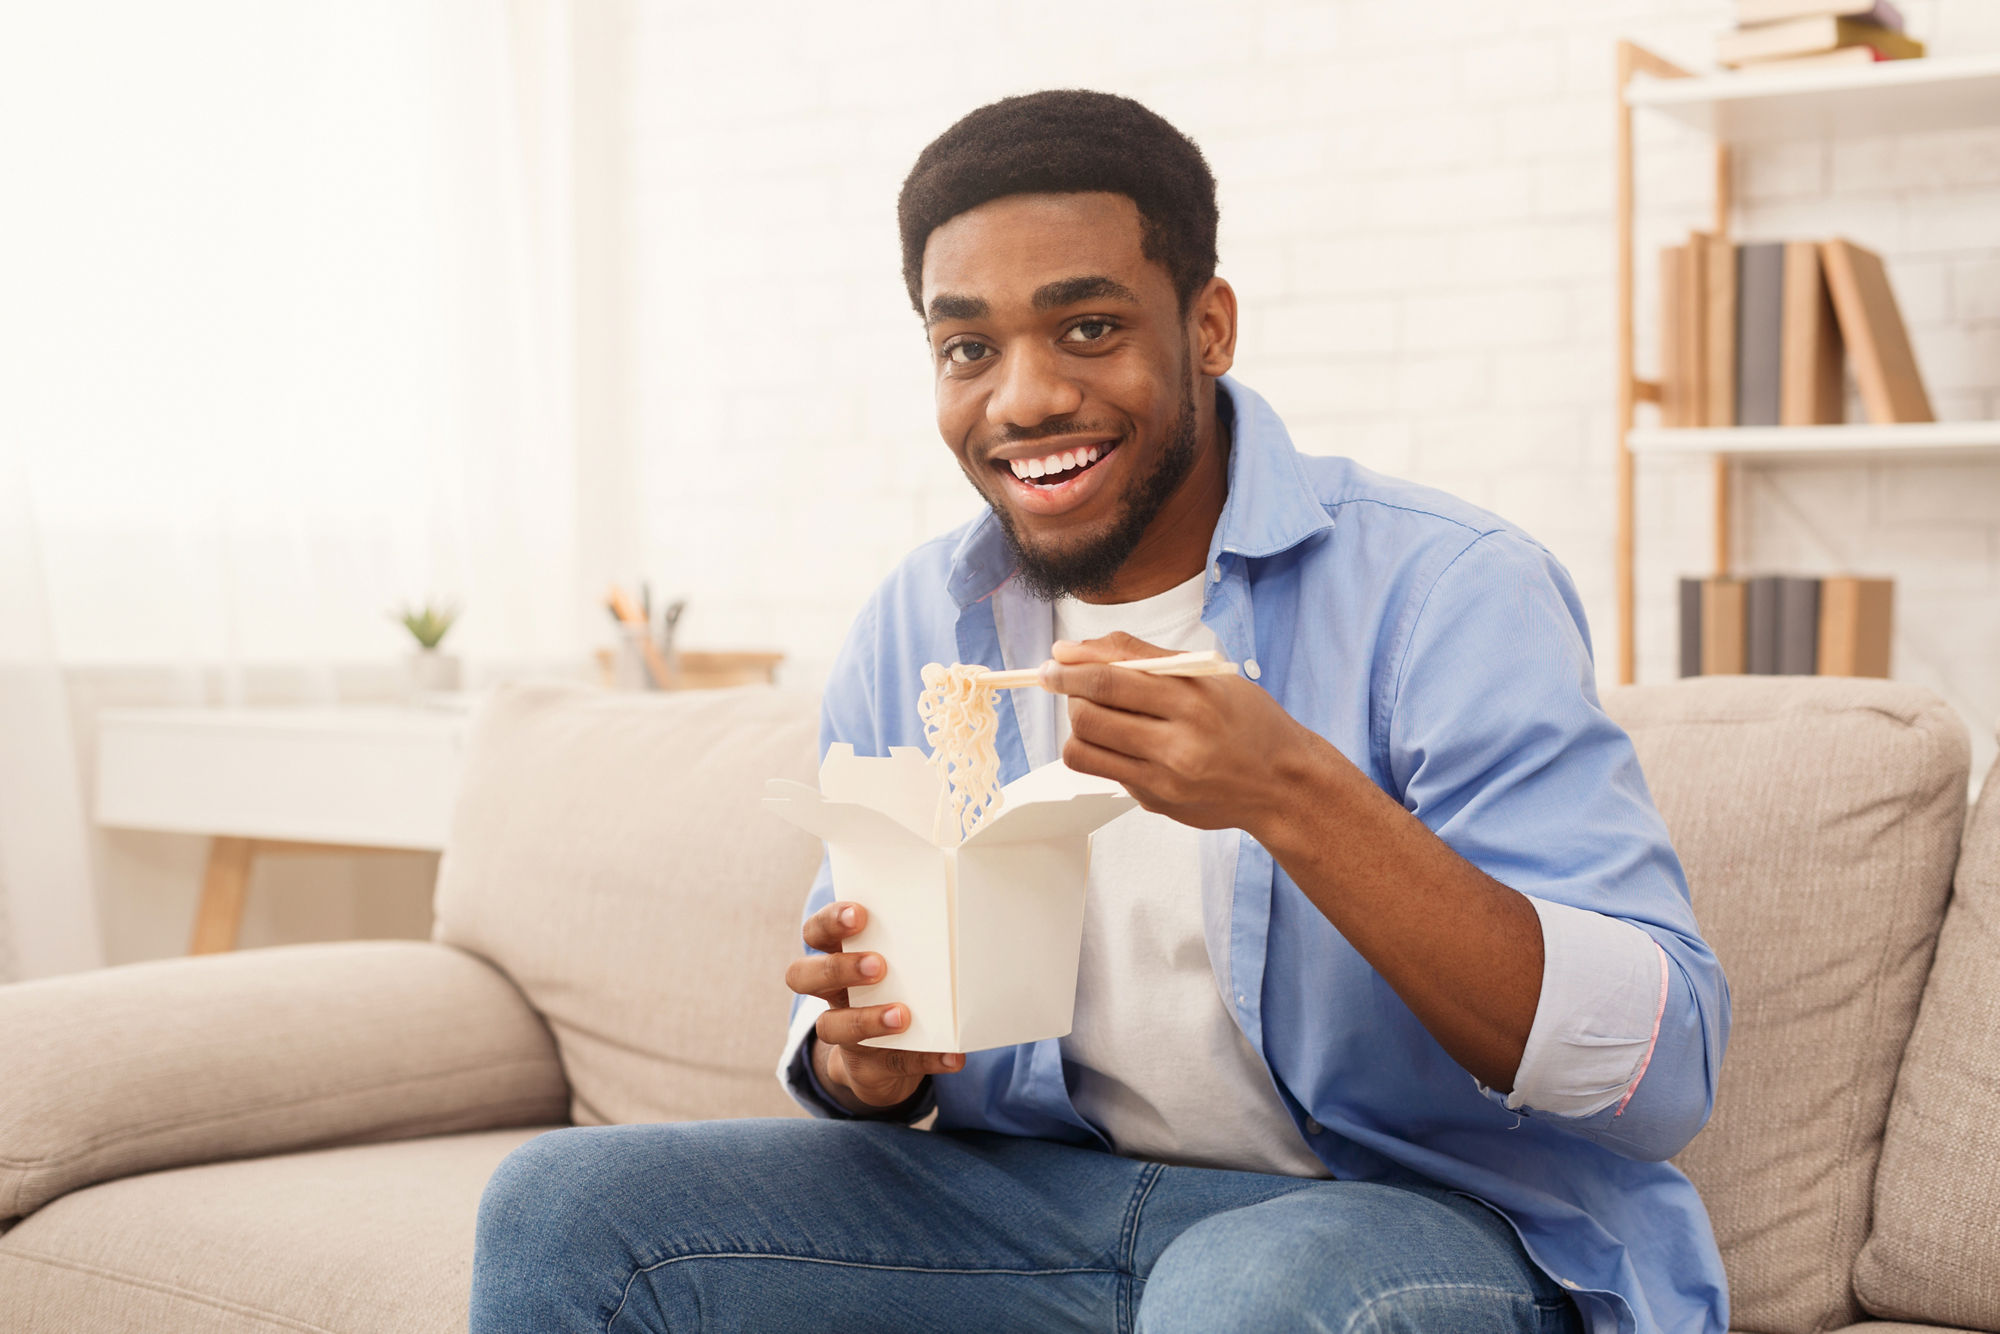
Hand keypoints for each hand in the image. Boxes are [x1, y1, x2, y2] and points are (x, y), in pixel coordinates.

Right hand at [785, 901, 962, 1111]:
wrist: (884, 1065)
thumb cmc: (895, 995)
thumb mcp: (898, 968)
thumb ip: (908, 947)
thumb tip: (956, 923)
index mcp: (838, 958)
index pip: (815, 933)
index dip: (829, 923)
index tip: (859, 914)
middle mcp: (831, 995)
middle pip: (802, 975)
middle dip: (838, 968)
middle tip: (876, 965)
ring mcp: (843, 1035)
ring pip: (832, 1027)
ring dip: (867, 1020)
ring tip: (903, 1016)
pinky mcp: (866, 1068)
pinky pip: (892, 1064)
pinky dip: (925, 1059)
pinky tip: (952, 1055)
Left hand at [1039, 632, 1333, 837]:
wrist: (1283, 786)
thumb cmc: (1249, 722)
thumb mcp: (1209, 676)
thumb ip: (1144, 657)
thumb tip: (1075, 650)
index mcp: (1193, 701)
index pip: (1110, 681)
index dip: (1070, 670)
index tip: (1052, 661)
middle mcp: (1177, 744)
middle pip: (1089, 717)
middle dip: (1068, 694)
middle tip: (1069, 684)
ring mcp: (1163, 780)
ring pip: (1083, 751)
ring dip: (1078, 726)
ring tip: (1096, 713)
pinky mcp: (1155, 803)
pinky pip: (1105, 773)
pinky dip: (1102, 751)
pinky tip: (1123, 741)